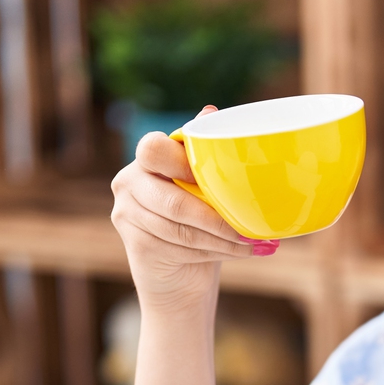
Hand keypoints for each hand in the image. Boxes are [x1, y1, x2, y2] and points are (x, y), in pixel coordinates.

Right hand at [109, 105, 275, 315]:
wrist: (177, 273)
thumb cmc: (196, 217)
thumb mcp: (202, 182)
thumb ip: (203, 153)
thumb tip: (212, 112)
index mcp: (146, 157)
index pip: (154, 149)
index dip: (185, 164)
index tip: (220, 180)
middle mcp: (128, 181)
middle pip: (174, 202)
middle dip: (219, 219)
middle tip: (254, 229)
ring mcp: (126, 214)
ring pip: (182, 230)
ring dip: (224, 240)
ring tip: (257, 243)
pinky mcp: (135, 245)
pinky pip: (181, 249)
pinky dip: (217, 252)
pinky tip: (241, 253)